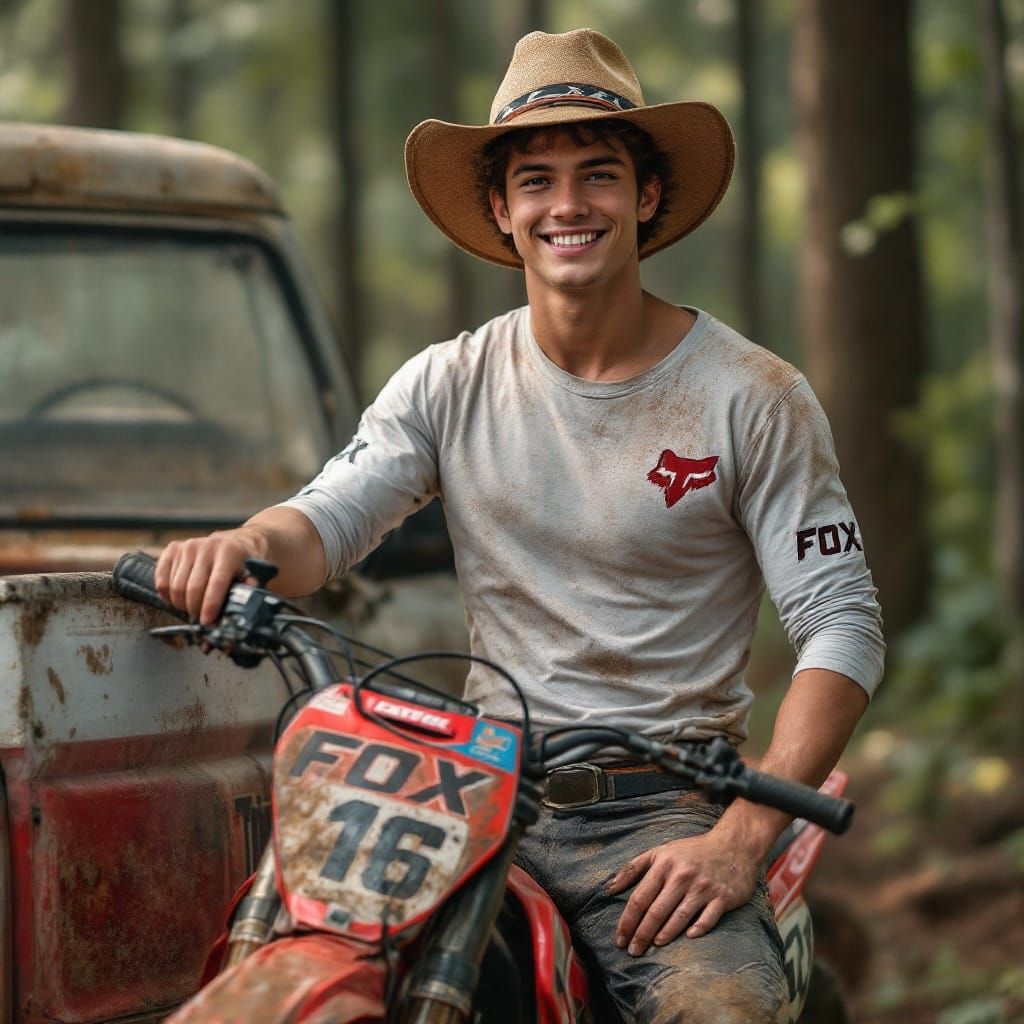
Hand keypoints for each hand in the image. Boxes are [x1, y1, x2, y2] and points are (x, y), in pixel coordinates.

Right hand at [155, 529, 263, 624]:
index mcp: (229, 553)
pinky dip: (167, 595)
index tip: (207, 622)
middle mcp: (207, 546)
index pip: (216, 584)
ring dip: (181, 604)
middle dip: (194, 609)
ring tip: (192, 608)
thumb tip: (242, 606)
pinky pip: (161, 579)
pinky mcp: (173, 549)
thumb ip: (248, 590)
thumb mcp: (254, 575)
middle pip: (192, 588)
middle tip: (200, 618)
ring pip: (175, 586)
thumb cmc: (244, 564)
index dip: (210, 606)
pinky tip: (178, 598)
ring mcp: (188, 546)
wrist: (236, 542)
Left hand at [605, 829, 760, 955]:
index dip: (627, 921)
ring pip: (679, 917)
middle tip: (632, 951)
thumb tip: (608, 889)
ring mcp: (703, 887)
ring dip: (664, 935)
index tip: (619, 939)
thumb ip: (633, 868)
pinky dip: (698, 929)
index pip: (639, 898)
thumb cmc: (691, 851)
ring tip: (653, 946)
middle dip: (641, 934)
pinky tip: (688, 938)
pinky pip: (708, 918)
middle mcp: (682, 876)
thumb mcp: (660, 852)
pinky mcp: (723, 897)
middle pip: (656, 911)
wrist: (733, 844)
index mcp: (664, 864)